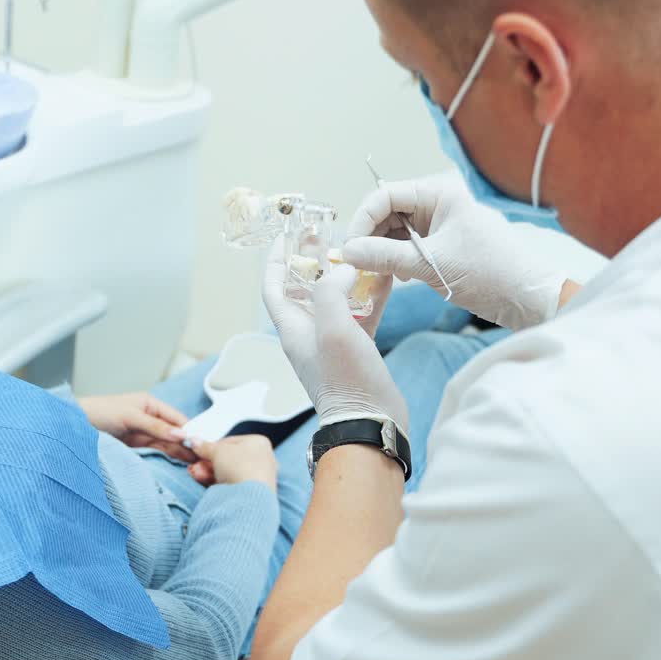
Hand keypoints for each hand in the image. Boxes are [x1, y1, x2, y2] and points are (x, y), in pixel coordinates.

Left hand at [78, 393, 195, 461]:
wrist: (73, 427)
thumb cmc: (98, 413)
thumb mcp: (130, 417)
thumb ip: (156, 427)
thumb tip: (181, 434)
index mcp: (150, 405)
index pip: (177, 418)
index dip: (189, 431)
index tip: (201, 444)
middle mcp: (148, 420)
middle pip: (174, 434)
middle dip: (186, 445)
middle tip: (201, 460)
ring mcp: (142, 435)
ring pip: (167, 446)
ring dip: (179, 455)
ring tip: (193, 466)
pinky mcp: (135, 449)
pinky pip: (156, 454)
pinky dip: (166, 460)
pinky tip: (177, 467)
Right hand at [186, 435, 277, 490]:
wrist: (250, 498)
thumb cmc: (239, 467)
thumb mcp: (218, 451)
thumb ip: (205, 446)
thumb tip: (194, 442)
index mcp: (259, 442)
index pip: (230, 442)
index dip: (212, 447)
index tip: (199, 451)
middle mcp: (262, 459)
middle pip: (228, 459)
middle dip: (208, 463)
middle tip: (194, 466)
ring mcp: (259, 477)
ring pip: (228, 472)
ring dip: (209, 473)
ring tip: (196, 474)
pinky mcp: (253, 494)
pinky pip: (232, 485)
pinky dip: (217, 484)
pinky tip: (205, 483)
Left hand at [264, 240, 408, 431]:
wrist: (373, 423)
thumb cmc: (347, 382)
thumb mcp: (333, 329)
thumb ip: (331, 292)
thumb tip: (342, 269)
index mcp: (293, 329)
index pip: (274, 288)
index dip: (276, 261)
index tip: (285, 237)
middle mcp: (309, 334)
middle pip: (304, 288)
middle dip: (313, 261)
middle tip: (326, 236)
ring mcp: (333, 342)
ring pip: (335, 298)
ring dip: (344, 275)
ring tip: (359, 250)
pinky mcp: (357, 350)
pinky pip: (360, 314)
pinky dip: (370, 295)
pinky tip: (385, 277)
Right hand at [342, 171, 568, 330]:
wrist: (528, 298)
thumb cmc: (490, 272)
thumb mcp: (431, 264)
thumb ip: (385, 256)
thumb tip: (346, 252)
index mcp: (439, 193)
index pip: (385, 195)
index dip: (362, 219)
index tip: (349, 248)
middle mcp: (437, 204)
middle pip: (386, 213)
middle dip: (369, 237)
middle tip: (357, 264)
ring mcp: (439, 225)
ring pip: (394, 232)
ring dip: (380, 251)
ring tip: (375, 273)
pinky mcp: (441, 246)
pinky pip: (406, 247)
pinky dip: (394, 260)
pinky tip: (394, 277)